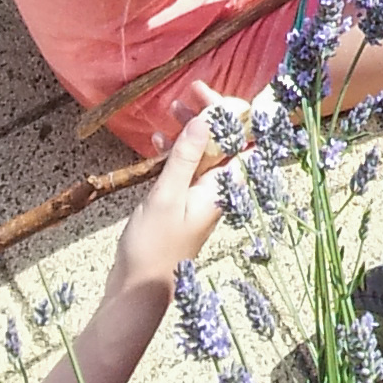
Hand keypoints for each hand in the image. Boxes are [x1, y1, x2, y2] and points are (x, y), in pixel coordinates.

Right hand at [117, 83, 238, 267]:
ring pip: (203, 153)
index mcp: (222, 187)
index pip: (245, 143)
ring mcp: (198, 197)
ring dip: (192, 129)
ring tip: (173, 106)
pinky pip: (185, 169)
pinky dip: (176, 151)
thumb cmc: (153, 249)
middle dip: (213, 114)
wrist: (137, 292)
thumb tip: (206, 118)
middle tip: (192, 90)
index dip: (237, 114)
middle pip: (225, 143)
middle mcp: (216, 190)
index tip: (215, 94)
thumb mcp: (167, 196)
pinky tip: (158, 141)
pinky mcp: (180, 204)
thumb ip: (186, 156)